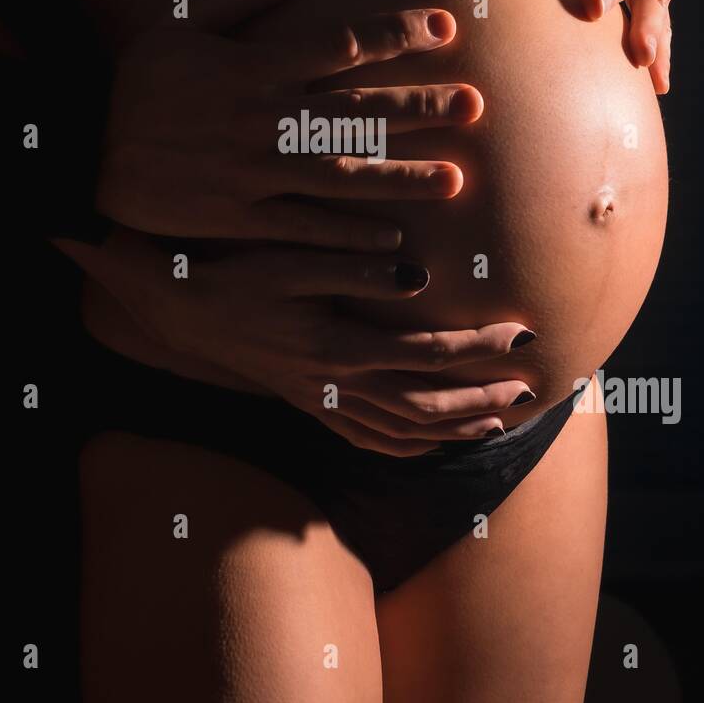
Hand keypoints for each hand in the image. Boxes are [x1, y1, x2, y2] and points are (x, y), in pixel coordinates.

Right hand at [59, 227, 537, 456]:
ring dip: (453, 428)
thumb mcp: (288, 258)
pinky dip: (408, 445)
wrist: (174, 304)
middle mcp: (331, 384)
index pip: (426, 352)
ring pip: (399, 431)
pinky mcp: (306, 402)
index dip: (479, 346)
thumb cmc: (231, 269)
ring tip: (500, 419)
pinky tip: (433, 440)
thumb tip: (416, 275)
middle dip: (481, 397)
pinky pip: (366, 438)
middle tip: (528, 387)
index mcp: (334, 345)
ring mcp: (318, 400)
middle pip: (424, 404)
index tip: (523, 331)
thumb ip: (352, 266)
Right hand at [96, 0, 482, 245]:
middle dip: (418, 106)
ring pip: (340, 173)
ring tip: (455, 180)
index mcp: (251, 66)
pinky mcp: (239, 216)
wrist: (81, 153)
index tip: (444, 27)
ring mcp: (252, 172)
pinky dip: (349, 233)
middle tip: (475, 105)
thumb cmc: (134, 86)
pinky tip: (394, 237)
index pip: (339, 44)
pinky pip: (304, 227)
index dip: (395, 34)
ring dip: (400, 176)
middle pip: (356, 109)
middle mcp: (261, 118)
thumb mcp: (177, 25)